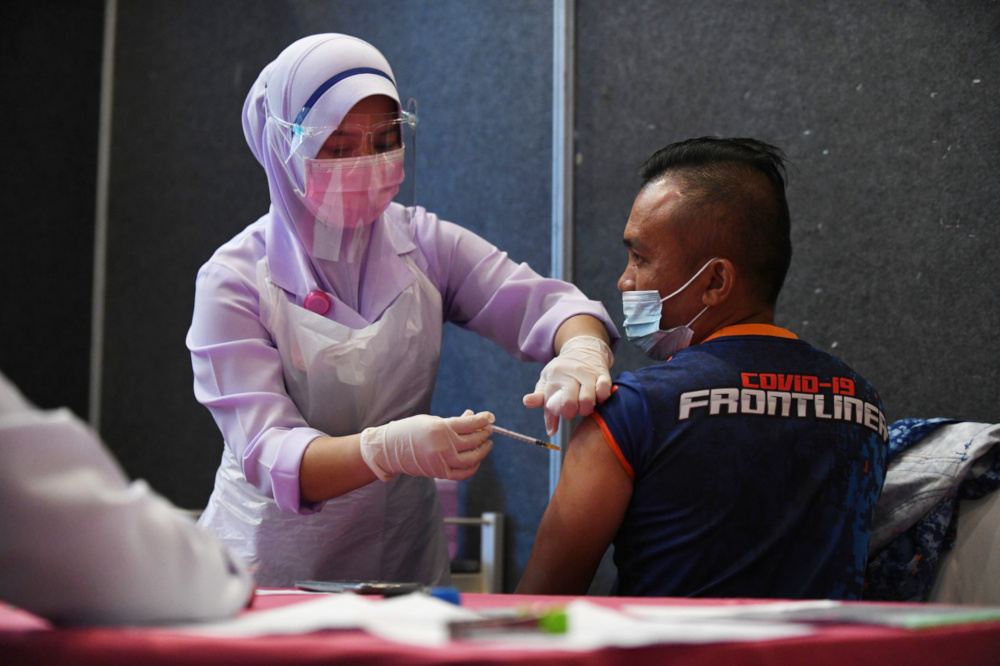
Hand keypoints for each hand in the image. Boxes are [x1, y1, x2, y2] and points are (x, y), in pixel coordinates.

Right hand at [360, 411, 493, 480]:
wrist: (389, 449)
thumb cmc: (411, 430)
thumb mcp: (432, 420)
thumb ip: (453, 422)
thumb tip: (473, 418)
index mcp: (440, 428)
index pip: (470, 423)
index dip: (483, 419)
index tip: (490, 417)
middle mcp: (443, 445)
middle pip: (473, 440)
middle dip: (484, 433)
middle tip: (488, 429)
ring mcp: (442, 461)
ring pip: (471, 458)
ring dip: (483, 450)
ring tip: (487, 443)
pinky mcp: (440, 473)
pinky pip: (463, 473)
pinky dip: (473, 467)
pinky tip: (477, 459)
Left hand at [523, 336, 613, 435]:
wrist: (583, 348)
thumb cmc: (562, 371)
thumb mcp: (547, 380)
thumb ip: (540, 398)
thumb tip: (537, 416)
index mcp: (554, 376)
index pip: (551, 403)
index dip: (554, 416)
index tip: (557, 420)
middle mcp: (570, 373)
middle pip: (570, 403)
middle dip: (571, 413)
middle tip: (572, 410)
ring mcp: (587, 373)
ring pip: (588, 400)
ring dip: (586, 409)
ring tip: (584, 405)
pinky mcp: (602, 374)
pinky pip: (604, 390)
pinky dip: (601, 398)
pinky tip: (597, 397)